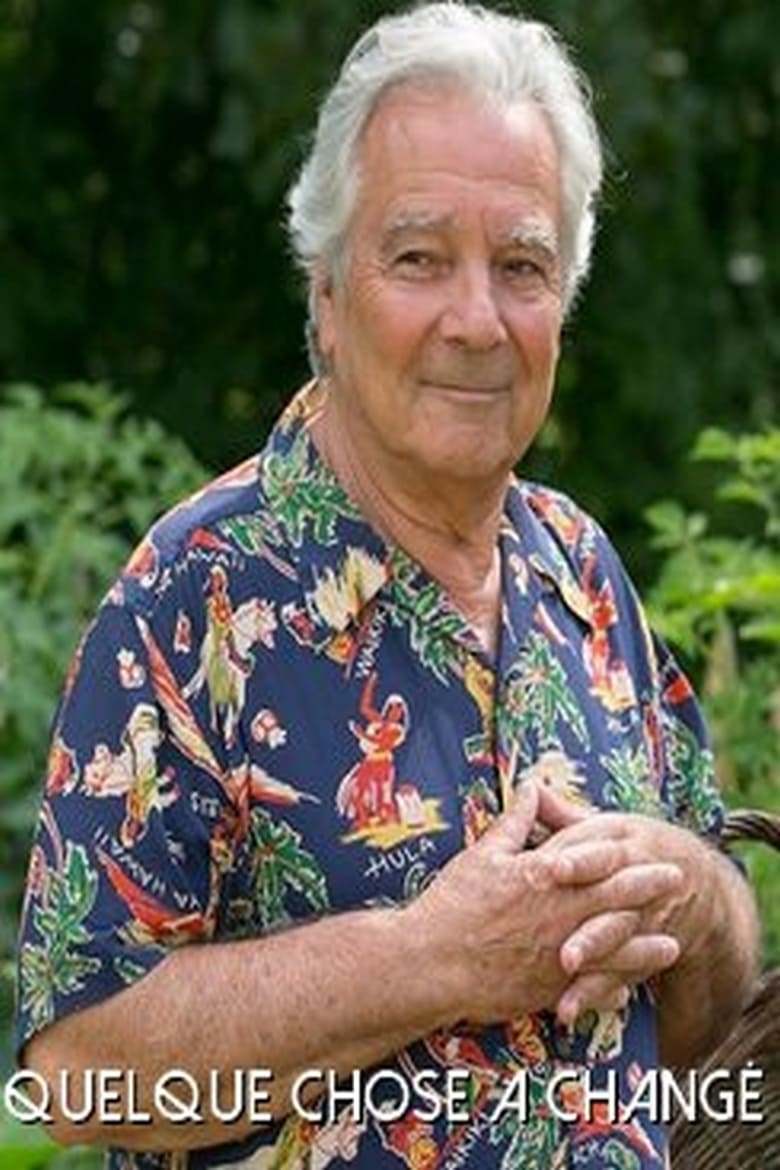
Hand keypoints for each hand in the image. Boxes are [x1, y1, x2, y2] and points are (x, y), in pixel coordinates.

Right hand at [404, 782, 683, 1025]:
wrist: (432, 962)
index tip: (649, 847)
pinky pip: (592, 989)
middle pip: (620, 900)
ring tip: (672, 946)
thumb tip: (533, 787)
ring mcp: (560, 955)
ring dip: (647, 948)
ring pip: (617, 950)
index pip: (601, 861)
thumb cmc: (453, 903)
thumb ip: (516, 822)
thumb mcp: (484, 853)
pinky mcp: (550, 988)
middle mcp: (562, 915)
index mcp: (547, 877)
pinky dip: (612, 988)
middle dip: (651, 890)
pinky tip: (625, 989)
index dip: (629, 855)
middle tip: (677, 882)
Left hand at [532, 787, 716, 1024]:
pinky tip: (566, 1009)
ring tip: (566, 969)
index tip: (550, 866)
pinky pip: (617, 975)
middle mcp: (633, 884)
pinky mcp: (637, 954)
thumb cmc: (627, 847)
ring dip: (593, 957)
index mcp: (622, 845)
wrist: (690, 879)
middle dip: (588, 925)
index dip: (577, 859)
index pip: (600, 852)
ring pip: (617, 941)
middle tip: (561, 941)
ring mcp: (639, 922)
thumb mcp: (603, 826)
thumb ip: (562, 814)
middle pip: (612, 903)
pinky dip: (594, 994)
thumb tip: (528, 785)